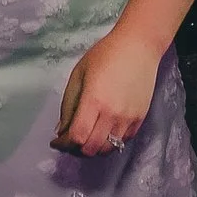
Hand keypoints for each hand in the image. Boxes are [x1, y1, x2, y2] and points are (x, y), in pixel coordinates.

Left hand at [53, 31, 161, 157]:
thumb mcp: (79, 75)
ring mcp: (128, 118)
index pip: (77, 137)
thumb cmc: (106, 55)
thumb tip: (62, 130)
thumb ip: (69, 105)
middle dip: (76, 149)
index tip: (57, 142)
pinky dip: (110, 142)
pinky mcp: (140, 118)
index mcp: (94, 101)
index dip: (64, 144)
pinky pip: (123, 142)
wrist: (139, 46)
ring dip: (94, 148)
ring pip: (108, 149)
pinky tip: (103, 131)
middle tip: (70, 141)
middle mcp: (112, 113)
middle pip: (91, 149)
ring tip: (87, 137)